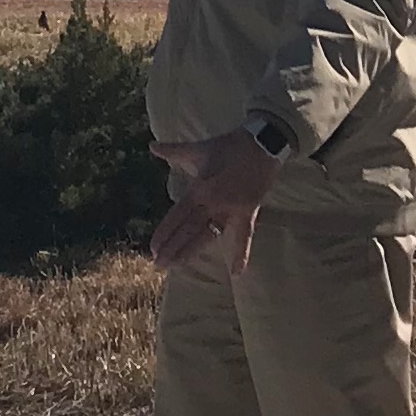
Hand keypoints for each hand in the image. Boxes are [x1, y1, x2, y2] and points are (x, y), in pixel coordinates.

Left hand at [150, 130, 280, 275]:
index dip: (165, 232)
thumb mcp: (200, 148)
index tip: (153, 248)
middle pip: (189, 230)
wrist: (263, 142)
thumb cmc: (229, 146)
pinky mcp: (248, 212)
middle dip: (173, 248)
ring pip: (208, 235)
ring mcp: (231, 210)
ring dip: (192, 252)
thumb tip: (152, 146)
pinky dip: (242, 253)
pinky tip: (237, 273)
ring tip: (177, 267)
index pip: (177, 215)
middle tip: (159, 265)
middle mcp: (213, 203)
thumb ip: (174, 151)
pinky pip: (244, 236)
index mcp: (200, 188)